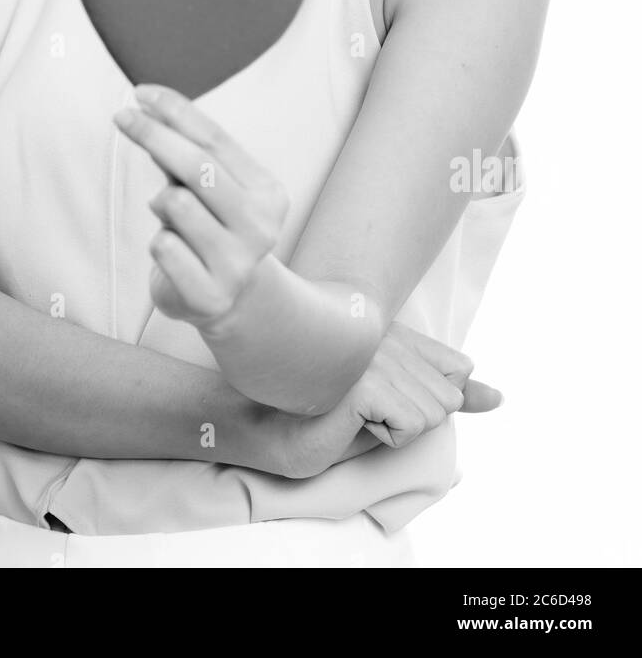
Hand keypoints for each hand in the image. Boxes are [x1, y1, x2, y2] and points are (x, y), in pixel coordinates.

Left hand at [112, 85, 289, 329]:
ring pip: (175, 204)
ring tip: (171, 222)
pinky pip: (162, 246)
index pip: (217, 139)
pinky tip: (173, 254)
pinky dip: (158, 242)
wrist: (230, 303)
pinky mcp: (209, 295)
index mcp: (268, 193)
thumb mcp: (206, 189)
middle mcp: (261, 227)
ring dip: (160, 204)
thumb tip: (149, 108)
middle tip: (121, 116)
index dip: (176, 111)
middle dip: (154, 134)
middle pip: (198, 165)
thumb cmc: (210, 229)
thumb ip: (184, 155)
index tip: (140, 92)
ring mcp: (238, 264)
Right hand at [277, 322, 502, 478]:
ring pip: (432, 415)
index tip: (385, 397)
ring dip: (395, 429)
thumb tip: (500, 396)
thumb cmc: (327, 414)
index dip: (431, 396)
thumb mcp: (394, 400)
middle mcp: (387, 335)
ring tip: (351, 412)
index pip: (457, 369)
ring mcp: (376, 355)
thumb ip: (446, 392)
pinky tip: (349, 419)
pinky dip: (385, 436)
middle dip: (411, 418)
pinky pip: (411, 426)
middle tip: (361, 410)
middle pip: (448, 399)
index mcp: (394, 331)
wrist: (267, 421)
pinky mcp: (365, 380)